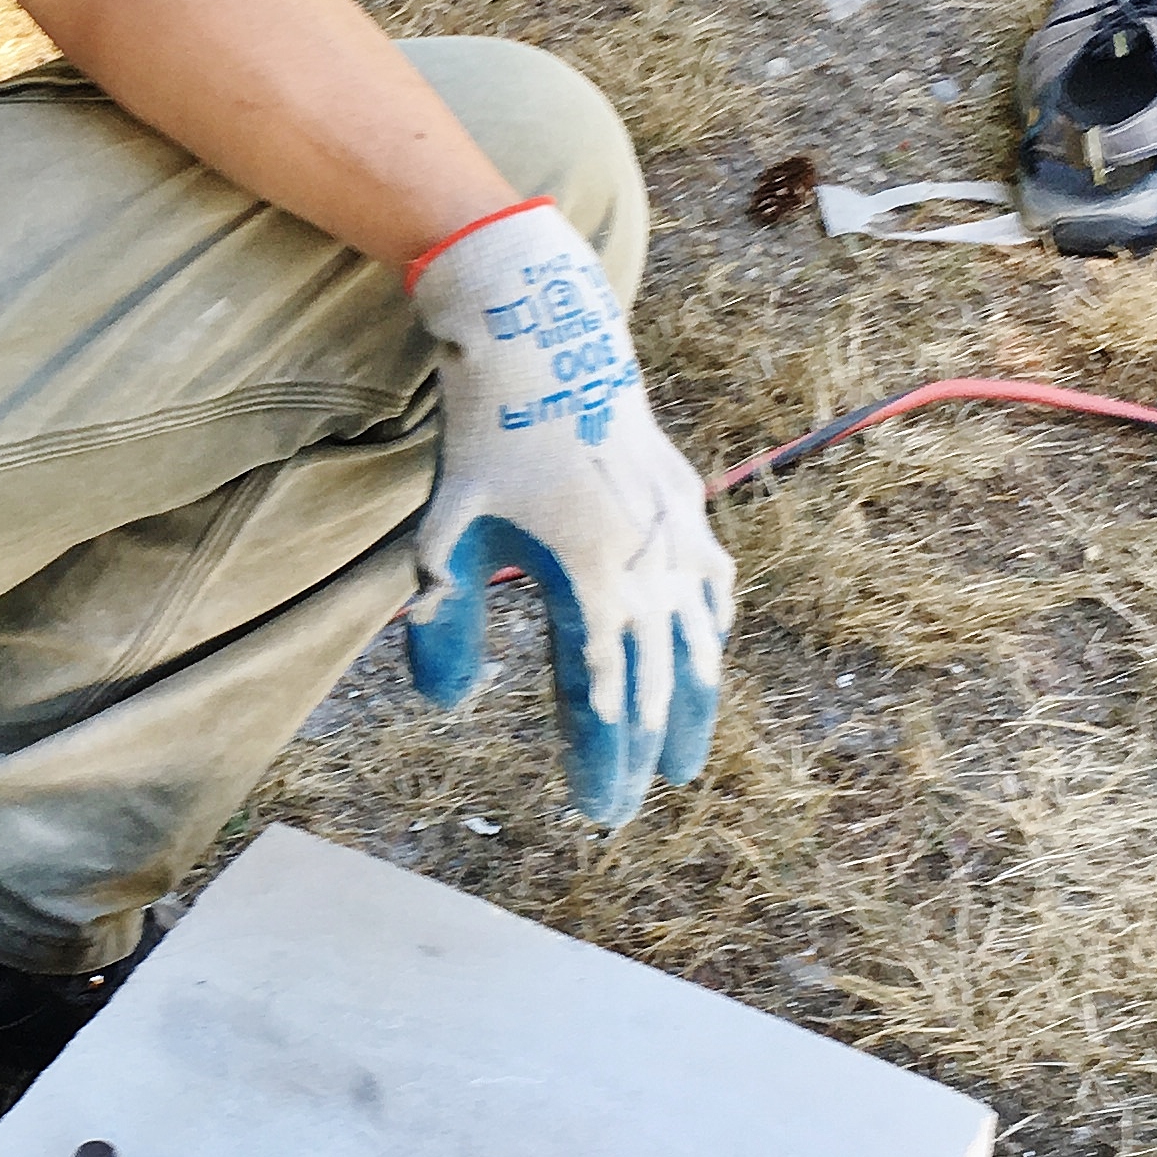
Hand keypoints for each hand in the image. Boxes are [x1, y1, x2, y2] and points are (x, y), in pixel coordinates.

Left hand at [402, 202, 734, 827]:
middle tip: (631, 806)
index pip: (607, 700)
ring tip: (686, 757)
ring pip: (698, 644)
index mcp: (591, 580)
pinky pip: (711, 586)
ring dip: (691, 704)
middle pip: (657, 687)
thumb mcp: (447, 531)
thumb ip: (445, 617)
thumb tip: (445, 704)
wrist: (547, 344)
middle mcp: (648, 566)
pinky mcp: (686, 506)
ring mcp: (677, 535)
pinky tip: (703, 655)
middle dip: (644, 754)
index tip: (598, 812)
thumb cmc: (487, 439)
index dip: (605, 763)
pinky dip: (707, 631)